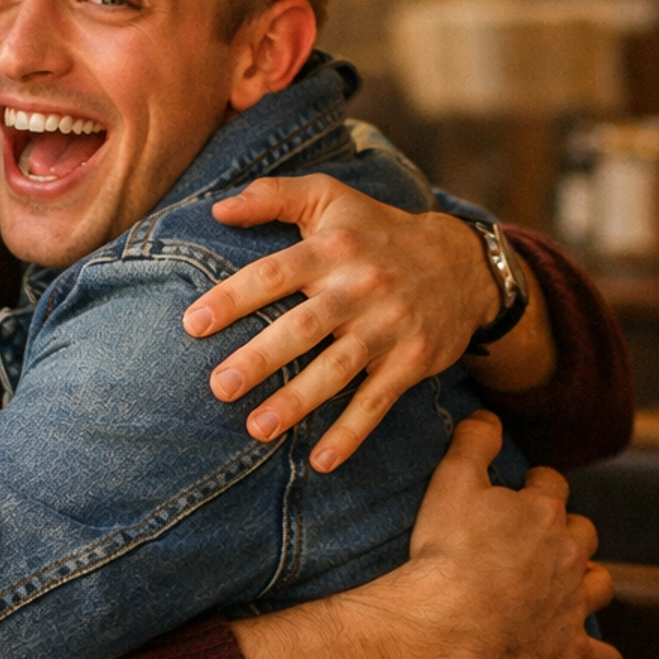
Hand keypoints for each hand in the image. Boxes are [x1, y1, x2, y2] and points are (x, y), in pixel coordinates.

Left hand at [182, 175, 507, 472]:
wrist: (464, 265)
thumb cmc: (378, 232)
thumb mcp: (332, 199)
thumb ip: (274, 196)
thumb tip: (218, 211)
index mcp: (332, 249)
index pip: (276, 272)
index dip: (234, 296)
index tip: (194, 324)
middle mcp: (360, 287)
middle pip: (305, 326)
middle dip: (262, 357)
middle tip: (220, 386)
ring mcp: (388, 326)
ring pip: (338, 368)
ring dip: (298, 401)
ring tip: (257, 429)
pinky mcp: (411, 360)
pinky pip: (378, 401)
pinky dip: (352, 433)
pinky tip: (321, 462)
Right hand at [407, 411, 620, 658]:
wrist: (445, 616)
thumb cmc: (446, 548)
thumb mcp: (451, 479)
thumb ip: (474, 441)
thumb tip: (489, 417)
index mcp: (544, 512)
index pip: (552, 486)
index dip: (535, 487)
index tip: (518, 494)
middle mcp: (568, 554)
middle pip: (583, 533)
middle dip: (567, 532)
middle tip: (536, 542)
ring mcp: (570, 602)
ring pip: (600, 585)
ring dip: (591, 582)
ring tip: (573, 585)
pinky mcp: (564, 647)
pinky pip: (598, 657)